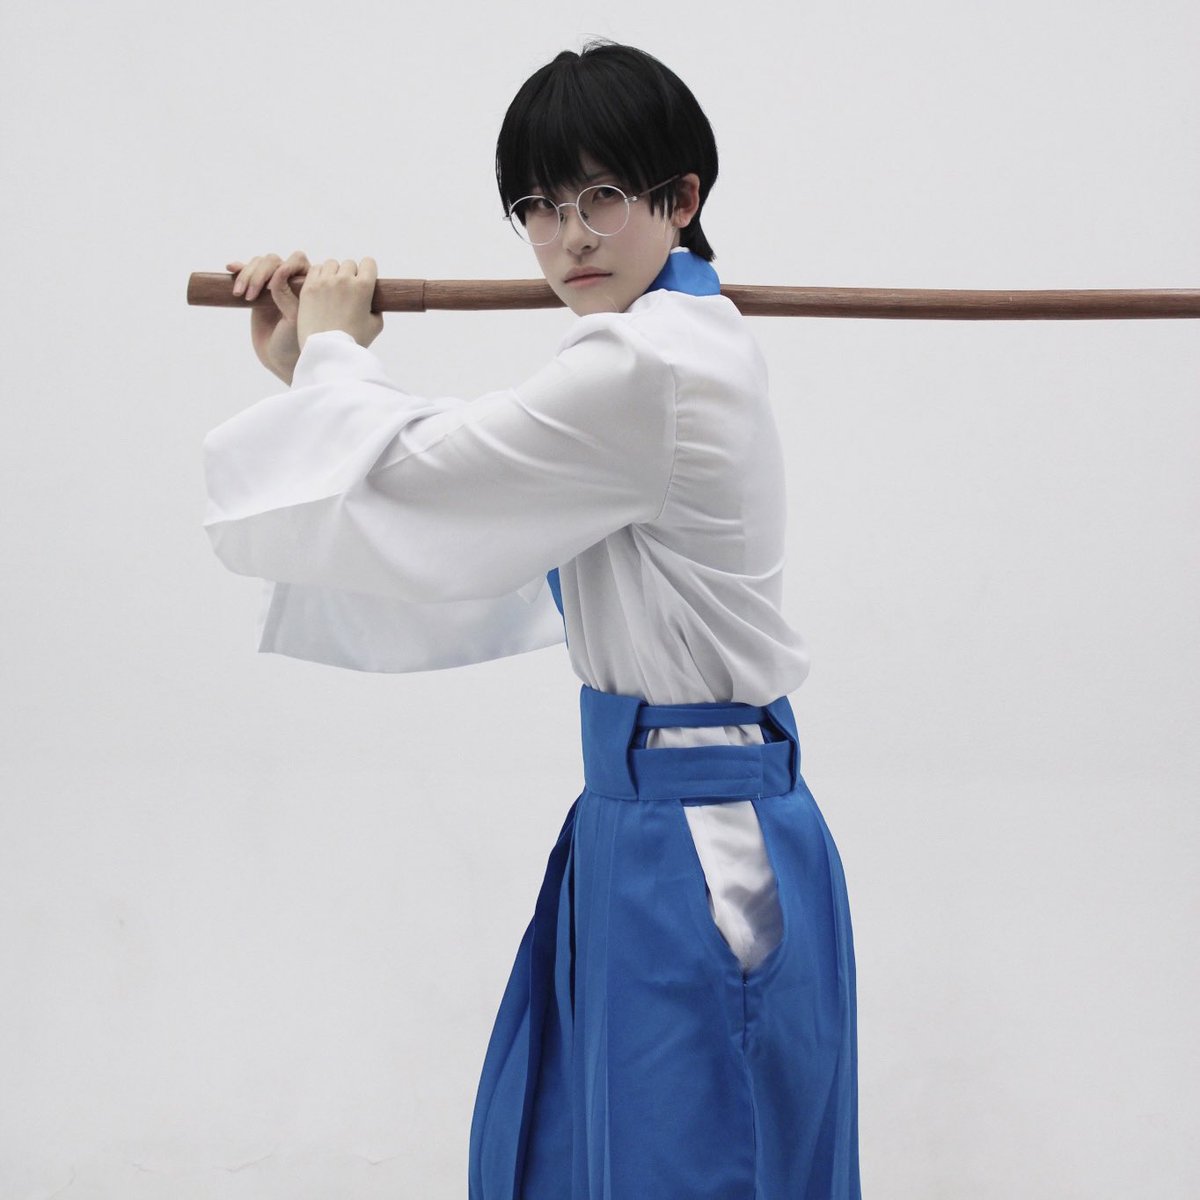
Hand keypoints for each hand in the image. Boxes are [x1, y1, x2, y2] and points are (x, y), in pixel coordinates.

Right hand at [227, 251, 310, 382]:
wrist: (279, 359)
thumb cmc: (294, 342)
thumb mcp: (293, 318)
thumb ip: (287, 294)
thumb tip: (280, 270)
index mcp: (308, 286)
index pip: (297, 261)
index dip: (282, 267)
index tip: (270, 287)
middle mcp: (292, 282)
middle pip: (273, 261)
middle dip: (259, 274)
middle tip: (250, 295)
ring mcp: (274, 285)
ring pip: (259, 264)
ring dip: (247, 274)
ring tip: (241, 295)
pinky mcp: (258, 290)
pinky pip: (248, 272)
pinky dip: (240, 269)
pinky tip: (231, 269)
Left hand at [296, 258, 384, 352]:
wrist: (328, 351)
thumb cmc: (353, 341)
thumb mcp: (375, 326)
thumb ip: (376, 309)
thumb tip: (373, 302)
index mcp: (363, 287)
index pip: (368, 263)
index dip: (368, 272)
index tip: (364, 281)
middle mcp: (344, 280)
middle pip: (349, 264)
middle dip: (350, 275)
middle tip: (347, 292)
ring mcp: (324, 282)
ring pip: (332, 264)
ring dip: (334, 273)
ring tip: (333, 290)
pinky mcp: (308, 287)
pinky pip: (315, 269)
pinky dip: (319, 276)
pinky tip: (321, 289)